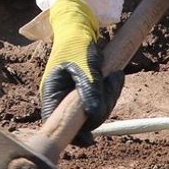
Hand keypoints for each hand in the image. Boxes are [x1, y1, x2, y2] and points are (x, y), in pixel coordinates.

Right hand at [40, 0, 123, 144]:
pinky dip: (111, 91)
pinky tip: (116, 77)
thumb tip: (94, 112)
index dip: (73, 135)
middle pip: (82, 119)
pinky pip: (101, 101)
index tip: (90, 140)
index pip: (57, 122)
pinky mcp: (86, 93)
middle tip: (112, 80)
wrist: (80, 27)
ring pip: (95, 111)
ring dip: (109, 96)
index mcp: (52, 92)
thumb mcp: (84, 65)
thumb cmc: (76, 43)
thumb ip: (89, 88)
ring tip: (115, 75)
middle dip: (102, 105)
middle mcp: (61, 98)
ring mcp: (74, 97)